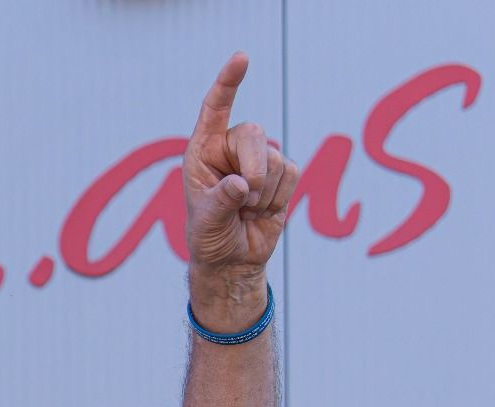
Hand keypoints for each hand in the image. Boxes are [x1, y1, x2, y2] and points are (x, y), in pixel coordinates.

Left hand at [183, 53, 297, 273]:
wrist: (232, 260)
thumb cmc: (209, 238)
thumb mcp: (206, 223)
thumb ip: (221, 201)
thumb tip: (242, 184)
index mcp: (202, 150)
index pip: (215, 108)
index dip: (228, 83)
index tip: (242, 58)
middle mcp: (229, 149)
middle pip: (255, 134)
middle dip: (255, 169)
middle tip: (246, 199)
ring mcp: (257, 159)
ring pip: (275, 158)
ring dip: (265, 193)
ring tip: (247, 211)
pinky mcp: (281, 173)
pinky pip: (291, 172)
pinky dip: (279, 197)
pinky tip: (263, 211)